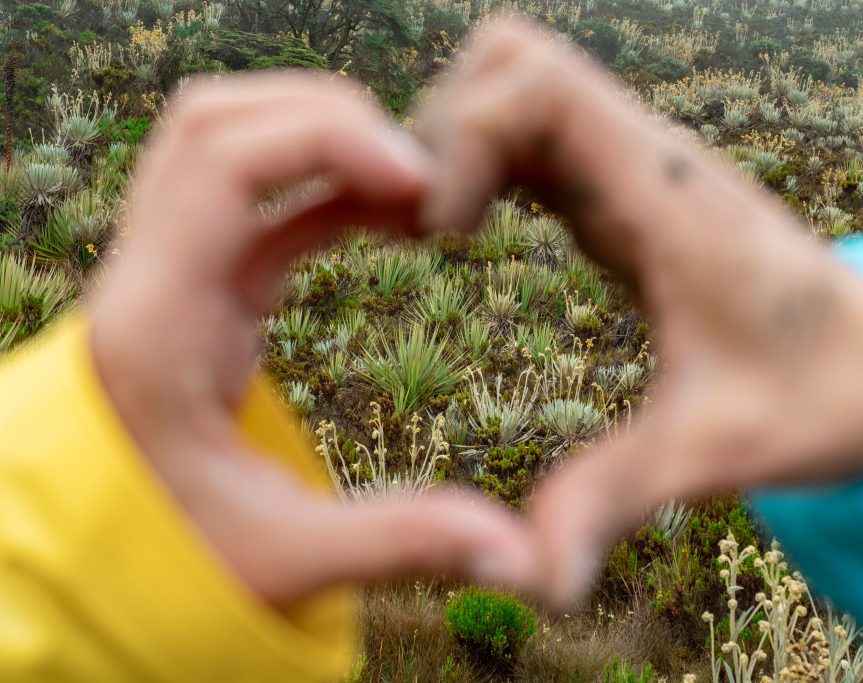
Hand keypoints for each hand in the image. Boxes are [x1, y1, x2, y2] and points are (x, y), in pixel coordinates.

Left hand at [88, 72, 536, 604]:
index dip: (328, 140)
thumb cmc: (178, 562)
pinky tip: (391, 210)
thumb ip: (405, 545)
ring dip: (322, 139)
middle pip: (219, 123)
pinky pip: (260, 198)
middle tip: (423, 171)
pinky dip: (326, 184)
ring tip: (413, 184)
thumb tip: (520, 555)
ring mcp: (171, 274)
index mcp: (157, 327)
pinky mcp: (202, 286)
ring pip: (229, 142)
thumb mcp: (294, 562)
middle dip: (330, 119)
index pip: (219, 162)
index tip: (422, 178)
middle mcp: (149, 280)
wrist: (108, 562)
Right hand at [415, 19, 862, 607]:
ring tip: (430, 233)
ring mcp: (628, 167)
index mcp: (667, 198)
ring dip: (454, 142)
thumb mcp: (717, 450)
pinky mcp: (615, 190)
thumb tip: (535, 577)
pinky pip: (529, 132)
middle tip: (421, 233)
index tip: (439, 232)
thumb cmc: (811, 395)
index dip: (461, 135)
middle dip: (442, 131)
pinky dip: (476, 161)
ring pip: (515, 84)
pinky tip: (460, 234)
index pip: (542, 87)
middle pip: (512, 62)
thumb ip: (622, 496)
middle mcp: (644, 160)